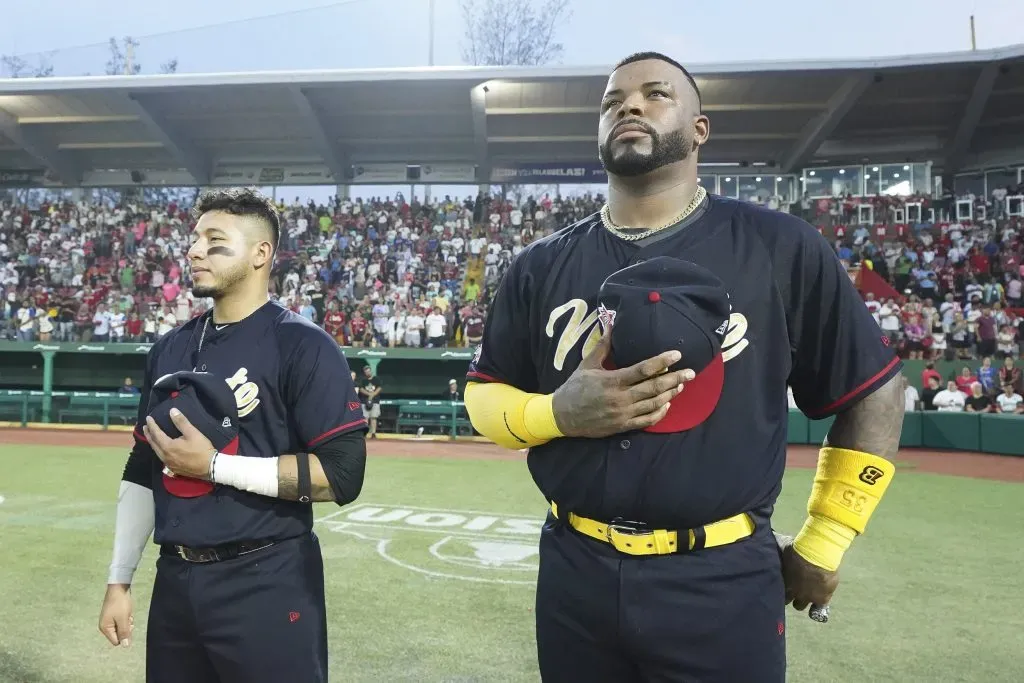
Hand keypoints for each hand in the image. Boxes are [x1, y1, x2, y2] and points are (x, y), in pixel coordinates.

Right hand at [98, 584, 133, 647]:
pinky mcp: (114, 615)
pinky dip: (126, 618)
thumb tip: (125, 646)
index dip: (124, 636)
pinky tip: (127, 611)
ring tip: (127, 613)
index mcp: (105, 628)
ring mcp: (109, 620)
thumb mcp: (123, 619)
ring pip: (122, 628)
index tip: (128, 625)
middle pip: (119, 635)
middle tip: (128, 618)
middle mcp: (105, 626)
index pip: (116, 641)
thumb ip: (124, 633)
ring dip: (127, 622)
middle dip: (126, 628)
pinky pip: (122, 622)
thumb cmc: (120, 604)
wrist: (119, 588)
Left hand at [143, 409, 215, 479]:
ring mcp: (168, 463)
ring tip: (151, 436)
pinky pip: (161, 457)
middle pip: (153, 443)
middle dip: (148, 434)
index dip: (152, 425)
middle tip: (145, 426)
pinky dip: (158, 450)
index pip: (156, 433)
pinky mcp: (173, 468)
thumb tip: (172, 411)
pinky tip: (161, 449)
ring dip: (153, 443)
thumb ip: (181, 422)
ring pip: (156, 451)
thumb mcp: (193, 433)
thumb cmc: (202, 449)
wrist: (210, 467)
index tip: (148, 418)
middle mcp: (165, 456)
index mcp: (168, 446)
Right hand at [551, 322, 694, 437]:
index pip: (643, 369)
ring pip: (654, 404)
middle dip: (675, 379)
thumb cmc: (574, 388)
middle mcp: (620, 398)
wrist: (561, 416)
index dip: (662, 361)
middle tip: (691, 372)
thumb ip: (602, 346)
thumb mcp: (586, 365)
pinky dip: (660, 413)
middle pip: (654, 387)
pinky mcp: (622, 426)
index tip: (676, 355)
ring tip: (681, 385)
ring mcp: (622, 414)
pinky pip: (647, 420)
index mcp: (612, 380)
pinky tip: (667, 404)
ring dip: (670, 394)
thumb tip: (610, 324)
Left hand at [775, 531, 839, 618]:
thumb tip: (765, 537)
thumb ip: (774, 547)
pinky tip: (819, 601)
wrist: (817, 555)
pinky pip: (818, 609)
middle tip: (793, 588)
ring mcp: (807, 597)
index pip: (775, 591)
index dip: (777, 588)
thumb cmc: (796, 549)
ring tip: (805, 593)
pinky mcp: (822, 599)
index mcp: (781, 581)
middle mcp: (792, 593)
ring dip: (802, 600)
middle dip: (789, 595)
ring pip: (800, 605)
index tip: (782, 582)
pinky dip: (818, 605)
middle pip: (786, 601)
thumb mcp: (781, 545)